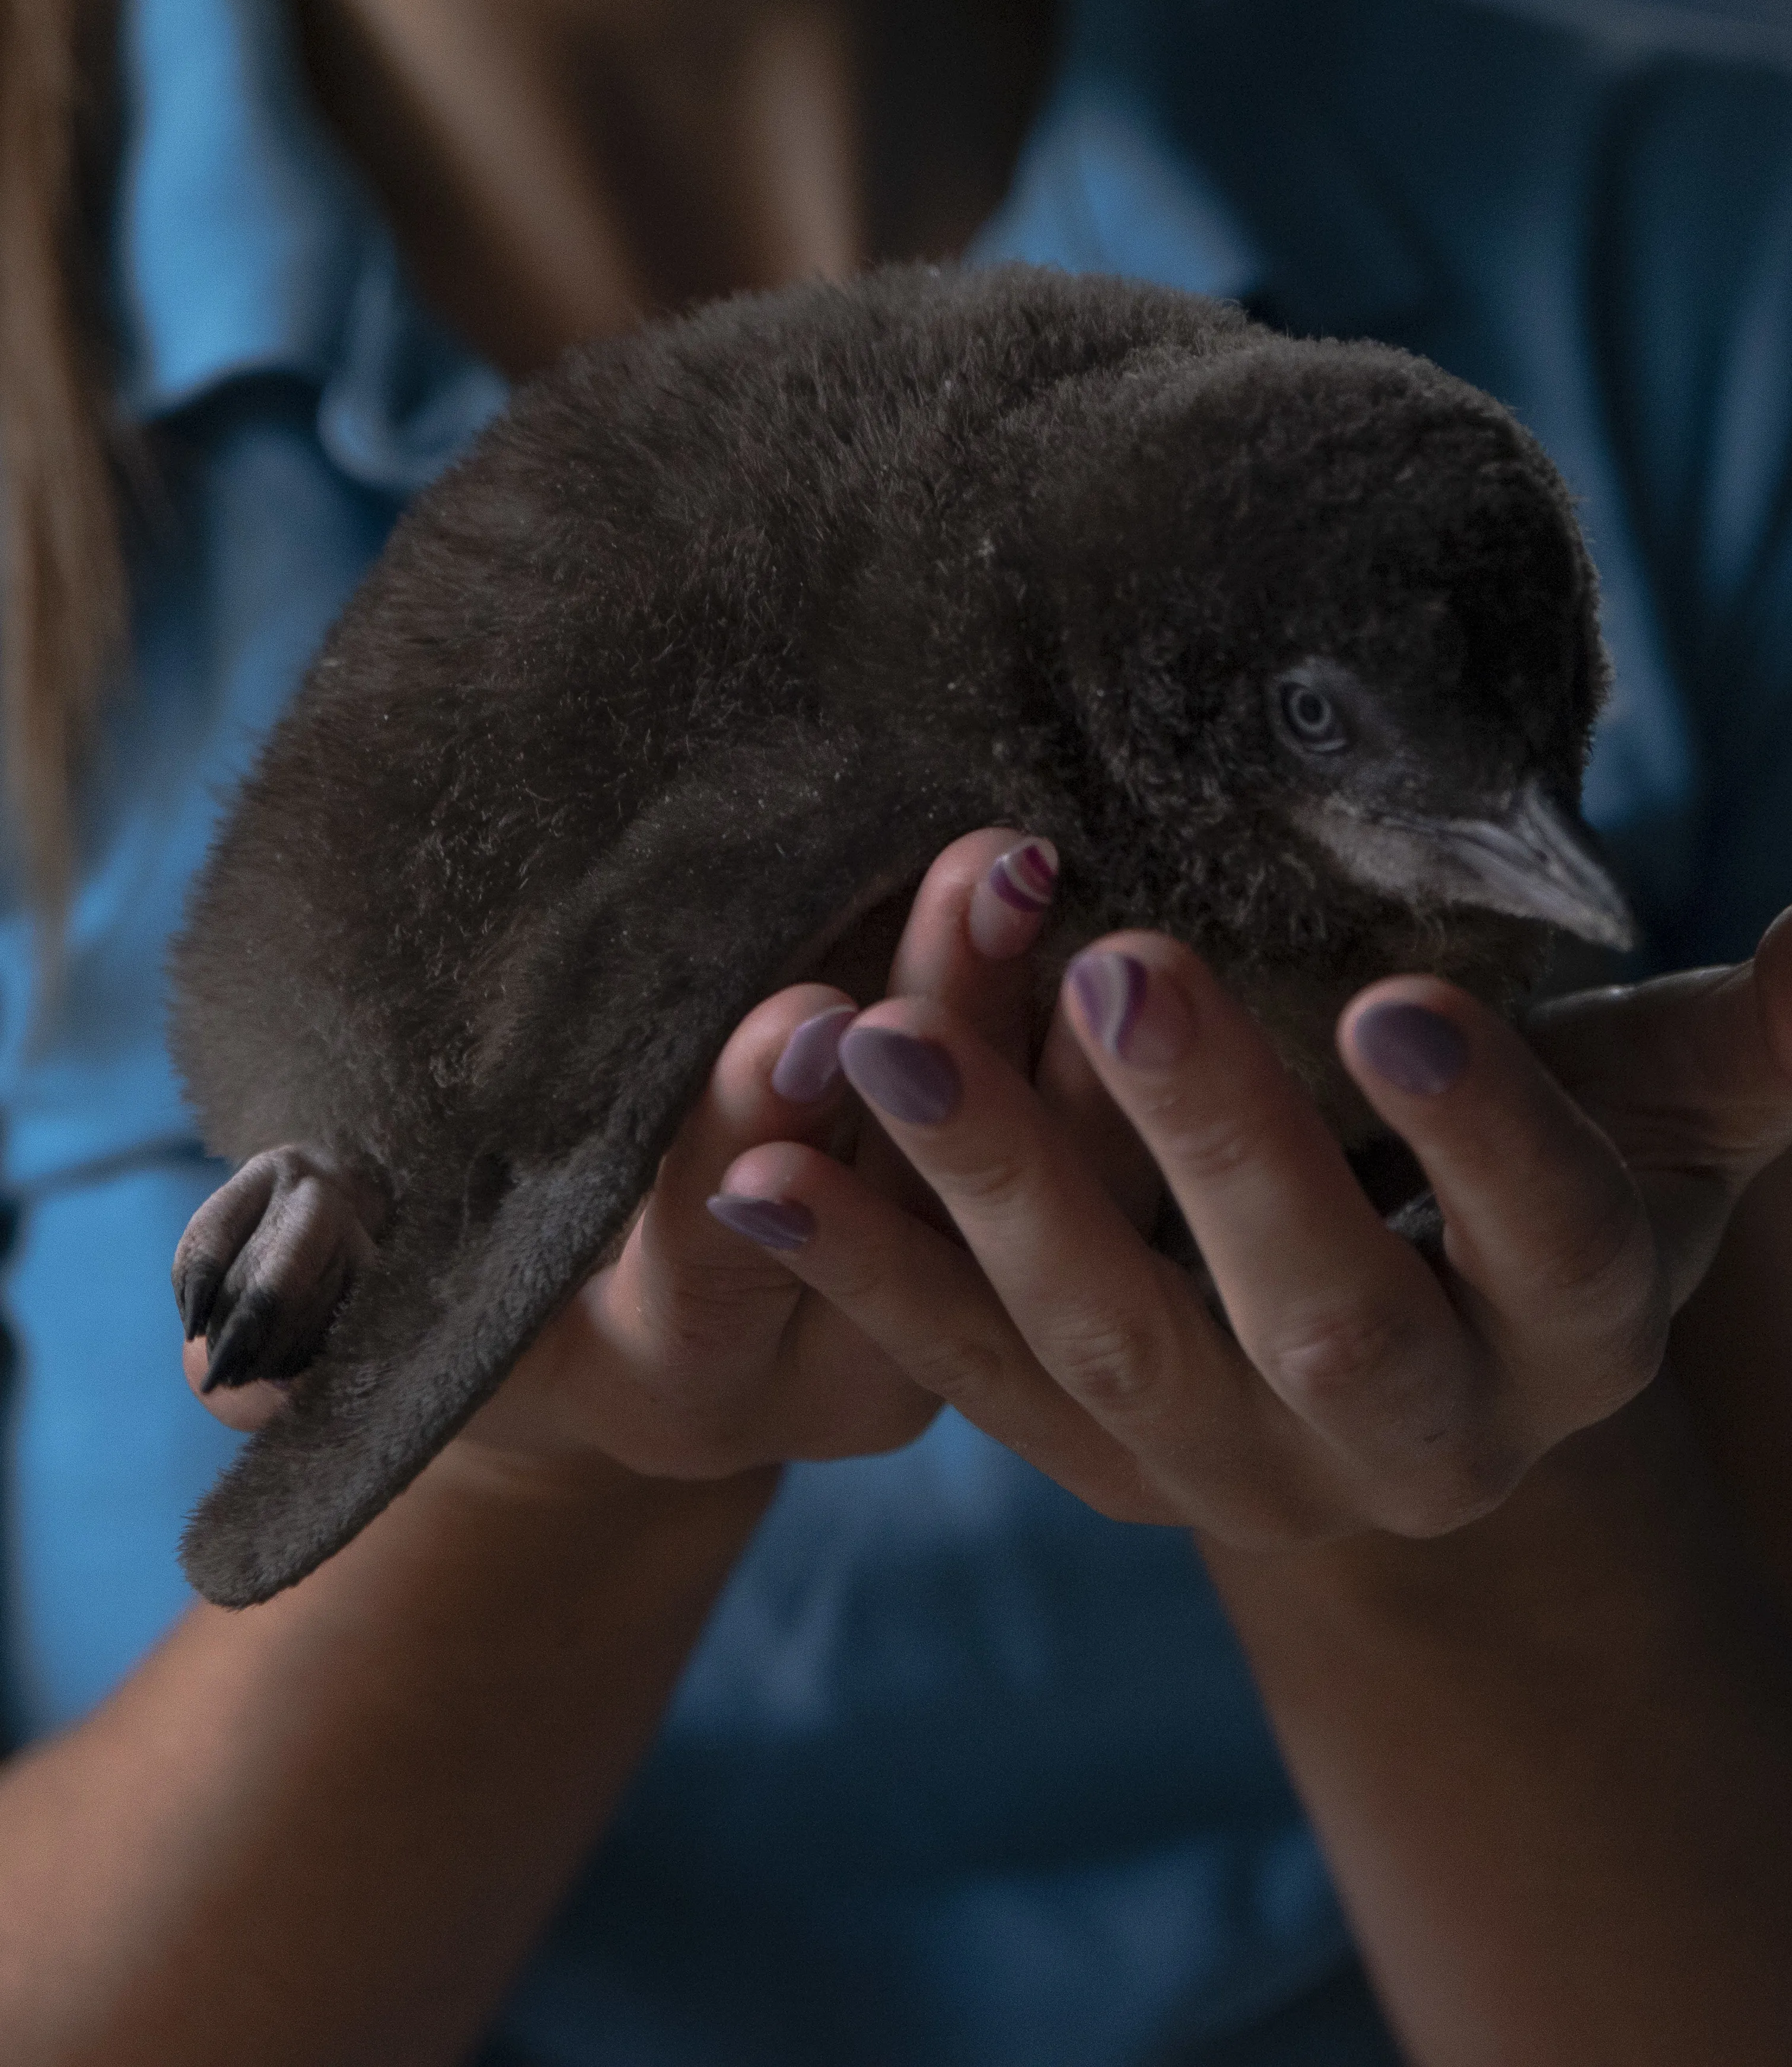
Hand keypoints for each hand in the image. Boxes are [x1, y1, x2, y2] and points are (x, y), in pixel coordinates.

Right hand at [182, 829, 1064, 1490]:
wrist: (620, 1327)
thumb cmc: (486, 1266)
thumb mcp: (397, 1303)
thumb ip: (333, 1303)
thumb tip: (230, 1359)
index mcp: (676, 1367)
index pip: (717, 1254)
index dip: (749, 1134)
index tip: (796, 1019)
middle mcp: (830, 1361)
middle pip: (903, 1199)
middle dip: (939, 1030)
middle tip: (982, 879)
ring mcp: (949, 1314)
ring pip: (1023, 1176)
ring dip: (1044, 1013)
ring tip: (1053, 858)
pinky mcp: (1031, 1258)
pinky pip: (1098, 1159)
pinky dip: (1108, 1044)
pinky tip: (1128, 915)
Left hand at [703, 890, 1791, 1550]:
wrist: (1412, 1346)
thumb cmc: (1537, 1178)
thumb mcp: (1654, 1114)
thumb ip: (1747, 1044)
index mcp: (1573, 1334)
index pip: (1553, 1241)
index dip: (1484, 1137)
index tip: (1393, 1000)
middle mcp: (1410, 1435)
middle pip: (1322, 1312)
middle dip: (1221, 1152)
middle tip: (1122, 969)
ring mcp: (1231, 1467)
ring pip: (1110, 1353)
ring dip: (992, 1199)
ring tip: (878, 1040)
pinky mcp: (1088, 1453)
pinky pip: (964, 1372)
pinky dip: (860, 1268)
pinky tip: (751, 1157)